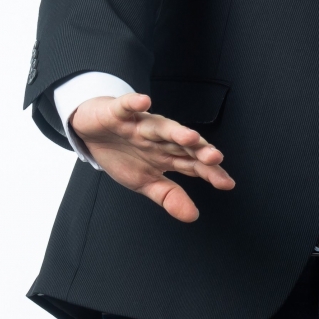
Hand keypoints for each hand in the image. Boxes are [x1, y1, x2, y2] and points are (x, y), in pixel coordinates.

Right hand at [69, 93, 233, 221]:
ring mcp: (140, 125)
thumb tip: (192, 215)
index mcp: (168, 155)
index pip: (194, 164)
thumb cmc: (122, 155)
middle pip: (183, 145)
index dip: (210, 172)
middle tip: (214, 158)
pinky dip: (134, 104)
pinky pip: (127, 107)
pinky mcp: (119, 113)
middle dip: (199, 150)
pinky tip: (144, 102)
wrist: (92, 134)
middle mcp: (160, 138)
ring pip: (161, 126)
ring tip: (189, 137)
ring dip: (175, 131)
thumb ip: (169, 196)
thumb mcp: (144, 182)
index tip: (227, 183)